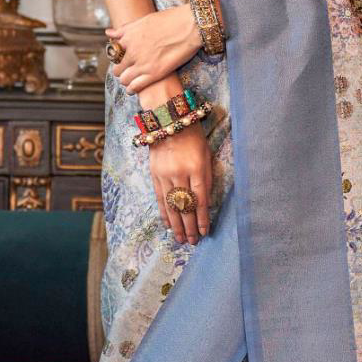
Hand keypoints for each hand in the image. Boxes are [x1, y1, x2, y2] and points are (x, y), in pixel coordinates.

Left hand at [107, 6, 201, 93]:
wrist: (189, 26)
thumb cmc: (170, 19)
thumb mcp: (143, 20)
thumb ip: (125, 29)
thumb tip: (108, 32)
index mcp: (128, 37)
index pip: (113, 53)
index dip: (117, 58)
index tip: (121, 60)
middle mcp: (132, 51)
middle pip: (117, 68)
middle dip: (120, 71)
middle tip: (125, 72)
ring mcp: (142, 64)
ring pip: (124, 79)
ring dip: (125, 81)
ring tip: (129, 82)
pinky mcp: (154, 73)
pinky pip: (136, 86)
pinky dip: (131, 89)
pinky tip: (132, 90)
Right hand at [149, 125, 211, 243]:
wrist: (169, 120)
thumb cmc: (194, 137)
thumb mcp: (207, 155)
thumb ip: (207, 178)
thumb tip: (205, 204)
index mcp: (197, 168)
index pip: (200, 199)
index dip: (201, 218)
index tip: (204, 232)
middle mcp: (180, 173)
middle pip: (184, 206)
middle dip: (189, 226)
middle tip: (193, 241)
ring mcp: (165, 174)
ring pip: (171, 205)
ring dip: (177, 225)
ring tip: (181, 239)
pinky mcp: (154, 174)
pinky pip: (159, 198)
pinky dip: (164, 213)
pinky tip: (168, 225)